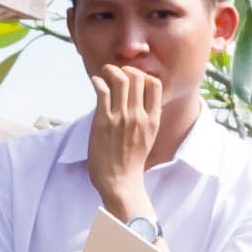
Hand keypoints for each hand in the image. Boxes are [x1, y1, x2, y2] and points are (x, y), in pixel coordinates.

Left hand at [84, 62, 171, 223]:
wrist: (120, 182)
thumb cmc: (131, 163)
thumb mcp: (148, 138)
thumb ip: (147, 120)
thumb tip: (145, 104)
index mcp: (153, 120)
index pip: (155, 85)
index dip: (143, 75)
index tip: (133, 78)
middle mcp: (139, 116)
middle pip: (137, 77)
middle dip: (126, 69)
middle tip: (116, 72)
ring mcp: (121, 118)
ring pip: (120, 79)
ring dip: (110, 71)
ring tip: (104, 73)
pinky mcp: (103, 121)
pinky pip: (102, 91)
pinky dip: (98, 81)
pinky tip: (95, 82)